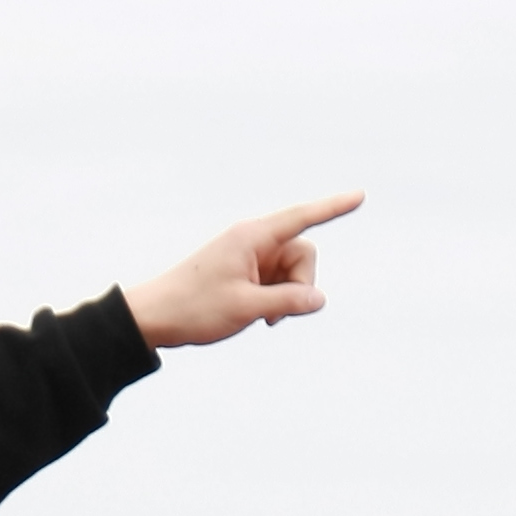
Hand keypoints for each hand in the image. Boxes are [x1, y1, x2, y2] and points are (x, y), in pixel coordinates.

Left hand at [124, 194, 362, 349]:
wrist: (155, 317)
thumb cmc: (194, 308)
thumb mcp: (246, 308)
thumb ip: (287, 303)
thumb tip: (320, 299)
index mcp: (252, 237)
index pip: (302, 217)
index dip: (333, 208)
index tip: (360, 196)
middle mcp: (254, 241)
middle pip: (303, 253)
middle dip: (302, 283)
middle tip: (276, 316)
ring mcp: (250, 256)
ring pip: (293, 271)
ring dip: (288, 297)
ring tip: (262, 319)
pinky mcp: (246, 272)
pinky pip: (278, 281)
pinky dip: (277, 300)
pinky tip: (260, 318)